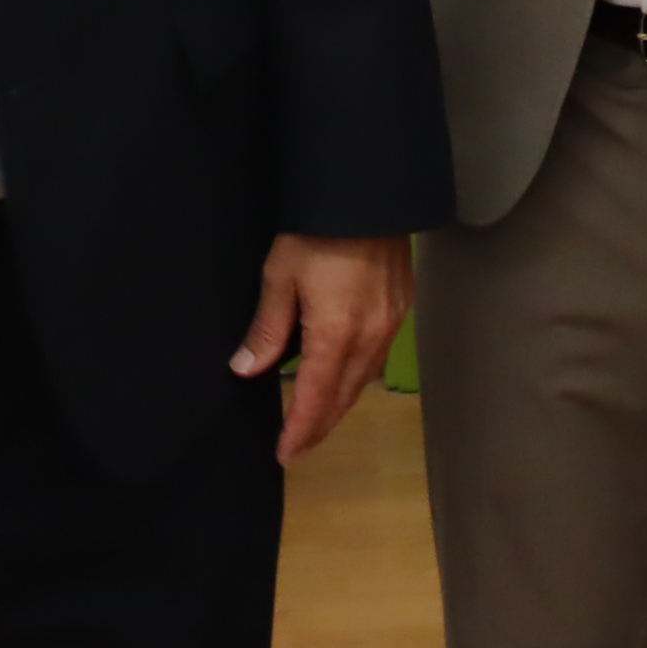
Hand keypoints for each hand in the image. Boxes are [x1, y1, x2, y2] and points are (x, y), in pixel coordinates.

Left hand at [233, 231, 411, 464]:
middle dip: (320, 426)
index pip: (315, 399)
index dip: (299, 431)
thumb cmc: (318, 231)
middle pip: (343, 398)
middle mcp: (369, 338)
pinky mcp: (401, 306)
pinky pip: (377, 356)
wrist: (368, 193)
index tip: (285, 454)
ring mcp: (390, 323)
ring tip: (317, 419)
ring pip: (363, 379)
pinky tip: (345, 376)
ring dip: (340, 404)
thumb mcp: (279, 276)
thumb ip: (266, 329)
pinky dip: (358, 376)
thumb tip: (245, 370)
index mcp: (335, 335)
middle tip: (298, 446)